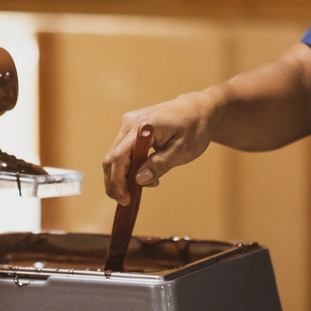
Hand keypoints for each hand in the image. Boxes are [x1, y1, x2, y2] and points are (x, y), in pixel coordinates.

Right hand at [102, 91, 216, 205]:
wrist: (198, 109)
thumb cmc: (194, 128)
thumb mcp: (183, 151)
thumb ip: (160, 164)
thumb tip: (139, 180)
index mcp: (143, 126)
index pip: (119, 156)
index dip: (118, 181)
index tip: (126, 199)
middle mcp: (129, 122)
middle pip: (111, 157)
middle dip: (115, 182)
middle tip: (126, 201)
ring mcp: (128, 124)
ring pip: (114, 156)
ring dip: (120, 176)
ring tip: (137, 189)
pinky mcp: (130, 128)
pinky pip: (121, 151)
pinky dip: (126, 167)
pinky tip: (138, 177)